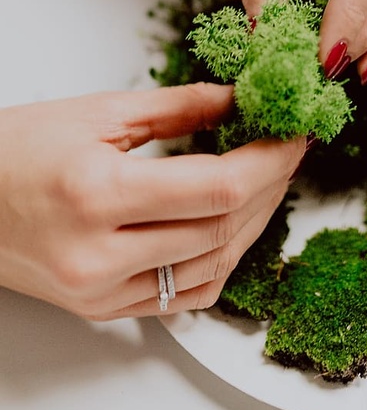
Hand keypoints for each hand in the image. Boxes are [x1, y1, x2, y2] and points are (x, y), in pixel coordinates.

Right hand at [0, 83, 303, 319]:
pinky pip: (184, 297)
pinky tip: (232, 227)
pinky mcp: (101, 310)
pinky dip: (219, 263)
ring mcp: (100, 292)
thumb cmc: (13, 150)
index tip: (295, 135)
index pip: (218, 187)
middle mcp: (100, 255)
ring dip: (253, 224)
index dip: (271, 160)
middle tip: (289, 151)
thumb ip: (178, 107)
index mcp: (97, 194)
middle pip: (223, 227)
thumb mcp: (97, 112)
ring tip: (269, 182)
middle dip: (272, 185)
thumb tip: (240, 100)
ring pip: (213, 268)